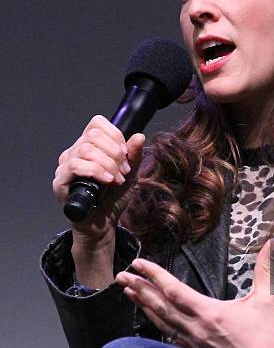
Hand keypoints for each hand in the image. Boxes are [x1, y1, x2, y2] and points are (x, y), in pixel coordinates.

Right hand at [53, 115, 144, 240]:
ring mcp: (65, 166)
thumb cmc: (113, 198)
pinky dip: (96, 171)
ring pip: (86, 149)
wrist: (103, 223)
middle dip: (115, 153)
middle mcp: (74, 152)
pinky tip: (107, 181)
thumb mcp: (130, 174)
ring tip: (117, 179)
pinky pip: (74, 165)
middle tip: (123, 171)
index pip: (97, 124)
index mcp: (89, 146)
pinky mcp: (60, 182)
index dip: (115, 136)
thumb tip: (139, 136)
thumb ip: (134, 156)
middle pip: (93, 135)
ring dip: (108, 164)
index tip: (125, 154)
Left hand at [115, 239, 273, 347]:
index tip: (139, 263)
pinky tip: (150, 317)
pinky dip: (156, 324)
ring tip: (128, 292)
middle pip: (159, 305)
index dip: (154, 275)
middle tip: (121, 275)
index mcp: (209, 312)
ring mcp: (192, 345)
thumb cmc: (268, 336)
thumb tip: (272, 243)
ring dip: (143, 305)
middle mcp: (195, 329)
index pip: (174, 290)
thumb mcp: (266, 299)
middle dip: (138, 288)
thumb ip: (266, 269)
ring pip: (161, 322)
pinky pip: (169, 337)